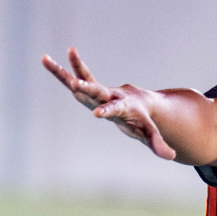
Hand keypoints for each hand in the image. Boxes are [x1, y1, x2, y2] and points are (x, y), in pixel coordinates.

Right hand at [42, 47, 175, 159]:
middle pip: (96, 90)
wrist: (139, 101)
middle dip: (86, 88)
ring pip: (79, 78)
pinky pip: (73, 77)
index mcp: (122, 106)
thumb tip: (172, 157)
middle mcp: (108, 95)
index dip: (107, 111)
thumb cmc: (142, 119)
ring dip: (62, 71)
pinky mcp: (88, 88)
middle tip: (74, 84)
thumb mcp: (149, 132)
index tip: (96, 114)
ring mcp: (97, 91)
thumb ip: (158, 142)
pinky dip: (59, 70)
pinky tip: (45, 59)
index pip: (114, 109)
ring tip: (44, 58)